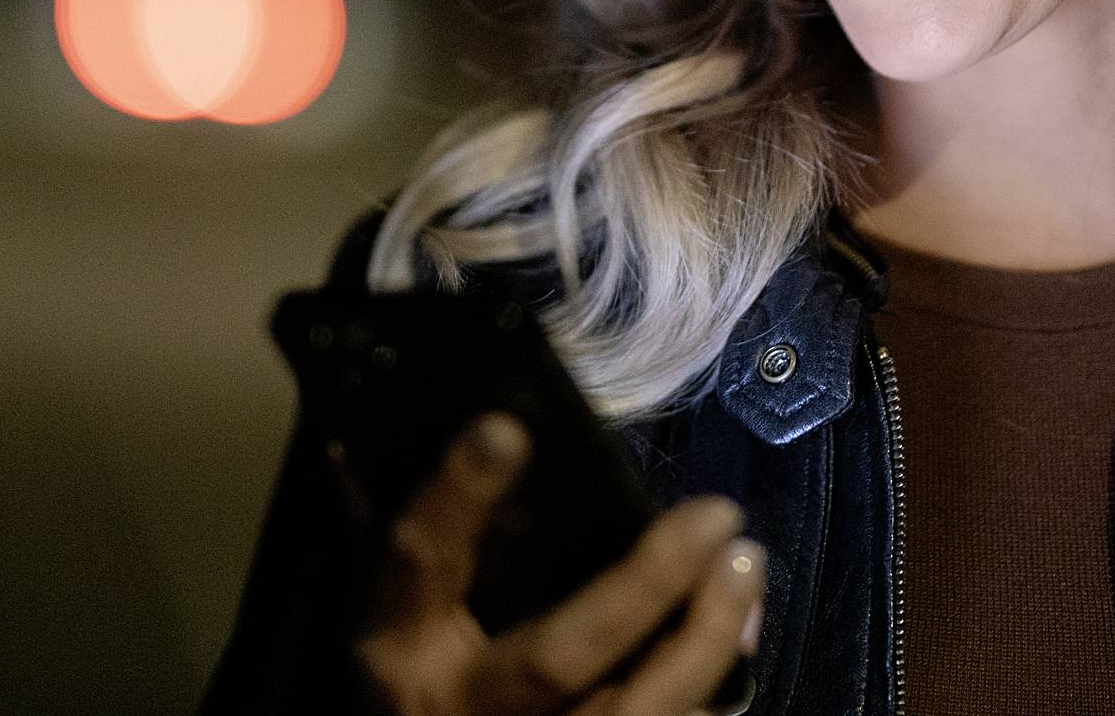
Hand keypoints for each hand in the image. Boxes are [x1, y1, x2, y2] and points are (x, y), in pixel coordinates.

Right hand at [329, 411, 764, 713]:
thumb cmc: (414, 678)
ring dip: (702, 642)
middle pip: (556, 657)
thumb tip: (368, 440)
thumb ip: (398, 534)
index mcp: (398, 650)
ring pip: (629, 715)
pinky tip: (744, 635)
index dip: (456, 497)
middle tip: (714, 513)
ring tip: (747, 564)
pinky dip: (710, 697)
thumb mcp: (388, 611)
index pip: (418, 565)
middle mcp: (461, 714)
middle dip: (643, 585)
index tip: (506, 427)